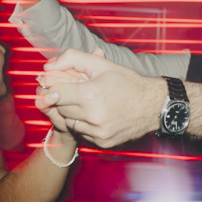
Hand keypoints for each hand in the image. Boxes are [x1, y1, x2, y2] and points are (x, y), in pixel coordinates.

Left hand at [36, 49, 163, 147]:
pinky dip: (86, 124)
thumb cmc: (128, 83)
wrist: (154, 105)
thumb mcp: (102, 64)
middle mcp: (93, 116)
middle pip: (61, 108)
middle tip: (76, 92)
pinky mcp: (103, 142)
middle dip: (64, 99)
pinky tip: (98, 115)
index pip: (55, 93)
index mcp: (90, 95)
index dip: (54, 87)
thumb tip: (48, 67)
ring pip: (70, 122)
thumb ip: (72, 59)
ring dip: (74, 113)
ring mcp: (98, 132)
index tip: (57, 84)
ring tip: (89, 103)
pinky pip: (83, 133)